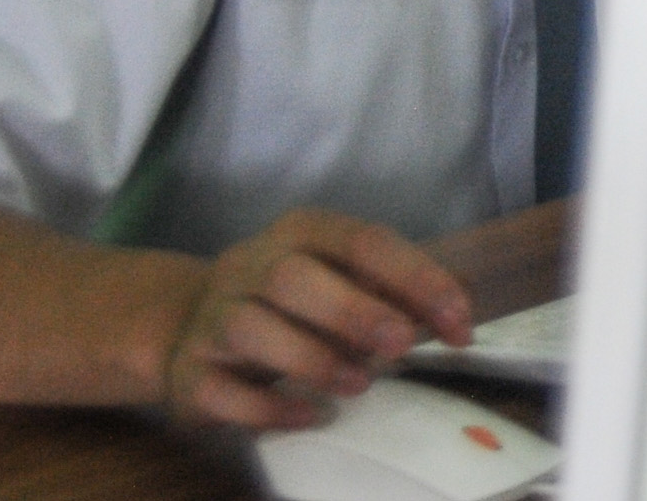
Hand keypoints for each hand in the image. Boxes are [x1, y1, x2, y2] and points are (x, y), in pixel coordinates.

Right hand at [157, 209, 470, 430]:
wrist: (189, 325)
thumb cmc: (292, 302)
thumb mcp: (341, 280)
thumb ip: (392, 292)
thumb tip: (454, 317)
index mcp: (301, 232)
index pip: (363, 241)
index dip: (417, 278)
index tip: (459, 321)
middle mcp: (249, 265)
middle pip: (293, 277)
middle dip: (355, 311)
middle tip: (402, 345)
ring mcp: (212, 317)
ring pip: (250, 328)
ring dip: (312, 359)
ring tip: (359, 384)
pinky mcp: (187, 373)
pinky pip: (220, 390)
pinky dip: (267, 406)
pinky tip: (309, 415)